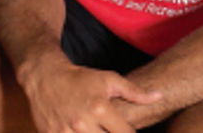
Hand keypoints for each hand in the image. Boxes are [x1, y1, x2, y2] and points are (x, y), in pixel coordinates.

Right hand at [19, 54, 159, 132]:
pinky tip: (79, 132)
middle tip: (108, 130)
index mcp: (100, 108)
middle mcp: (83, 122)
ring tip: (95, 131)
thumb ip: (134, 92)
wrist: (43, 74)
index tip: (128, 132)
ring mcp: (65, 131)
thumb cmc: (79, 78)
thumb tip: (158, 96)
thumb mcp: (107, 80)